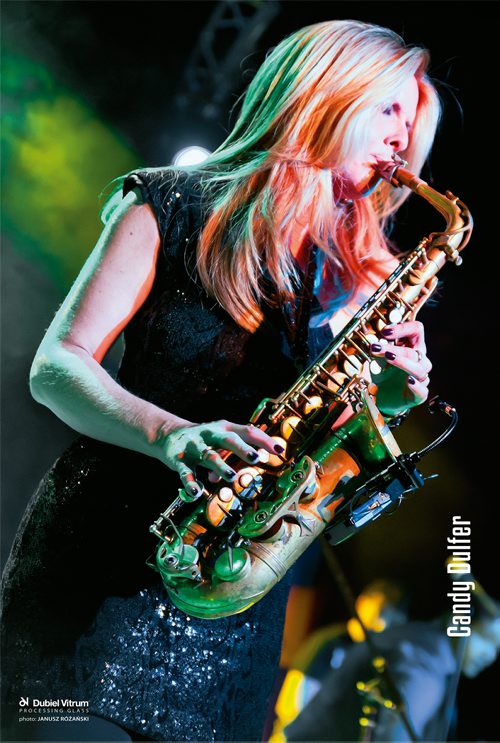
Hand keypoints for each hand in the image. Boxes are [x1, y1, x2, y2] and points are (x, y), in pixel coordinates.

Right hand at [161, 420, 282, 496]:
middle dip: (242, 449)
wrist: (168, 435)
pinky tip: (197, 492)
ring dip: (221, 466)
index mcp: (224, 428)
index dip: (263, 440)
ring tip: (231, 476)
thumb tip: (256, 464)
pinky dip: (191, 482)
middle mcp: (210, 434)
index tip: (278, 450)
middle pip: (228, 439)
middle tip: (255, 458)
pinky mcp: (179, 459)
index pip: (247, 431)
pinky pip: (186, 472)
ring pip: (209, 456)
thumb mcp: (221, 439)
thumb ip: (237, 452)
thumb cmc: (204, 439)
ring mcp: (195, 446)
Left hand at [369, 321, 431, 415]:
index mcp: (412, 347)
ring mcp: (420, 378)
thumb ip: (378, 349)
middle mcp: (420, 361)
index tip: (385, 331)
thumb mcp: (377, 359)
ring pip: (420, 369)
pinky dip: (416, 385)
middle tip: (375, 347)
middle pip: (414, 351)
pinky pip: (422, 390)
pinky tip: (409, 381)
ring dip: (403, 362)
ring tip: (388, 358)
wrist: (382, 397)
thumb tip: (374, 342)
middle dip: (394, 348)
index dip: (403, 328)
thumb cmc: (383, 375)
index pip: (416, 330)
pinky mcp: (419, 395)